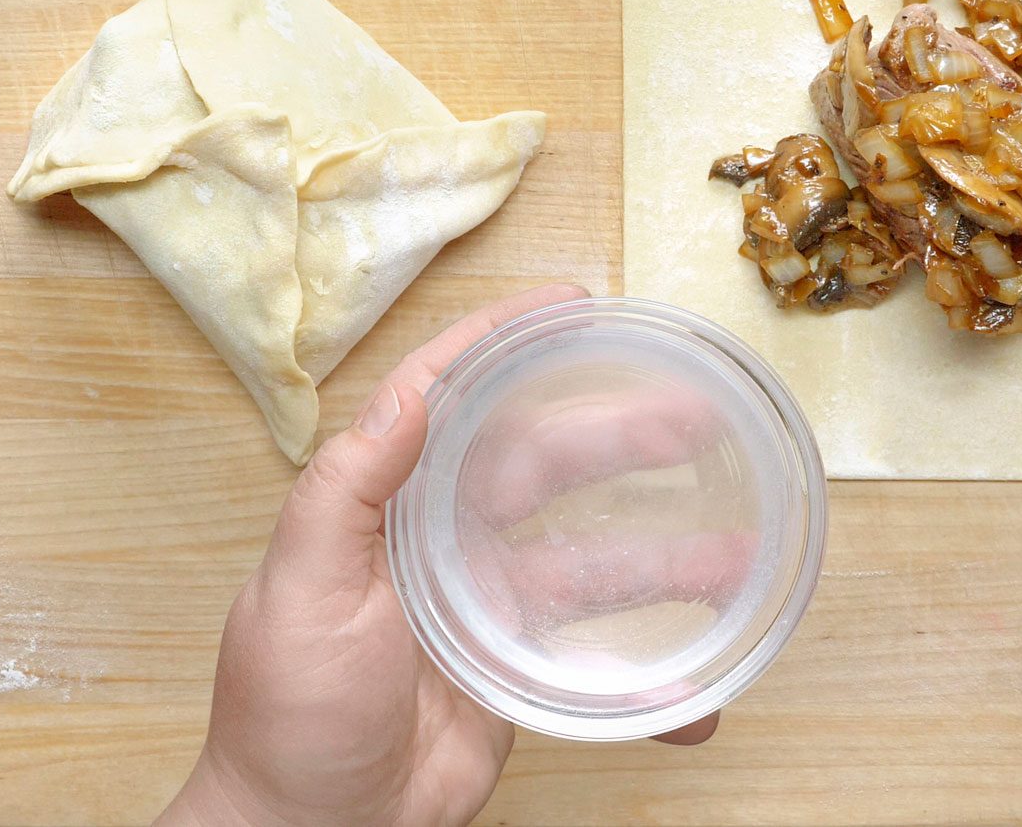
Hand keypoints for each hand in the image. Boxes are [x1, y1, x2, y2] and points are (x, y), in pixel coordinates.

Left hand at [157, 284, 721, 826]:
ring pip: (592, 561)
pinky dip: (650, 683)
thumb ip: (346, 493)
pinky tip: (696, 695)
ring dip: (663, 557)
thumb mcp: (302, 593)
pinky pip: (596, 661)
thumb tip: (408, 396)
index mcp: (389, 506)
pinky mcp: (514, 671)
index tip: (570, 305)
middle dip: (620, 435)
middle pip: (546, 466)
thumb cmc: (286, 718)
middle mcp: (443, 541)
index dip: (505, 341)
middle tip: (694, 417)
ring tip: (735, 551)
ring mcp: (485, 605)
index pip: (449, 397)